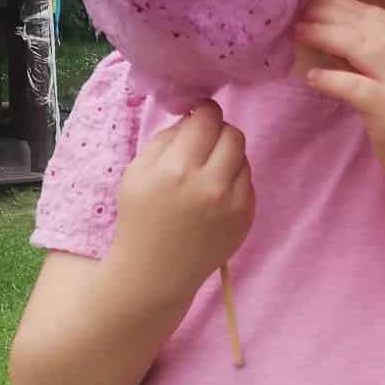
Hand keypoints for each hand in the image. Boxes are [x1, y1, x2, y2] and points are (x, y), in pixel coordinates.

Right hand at [111, 101, 255, 299]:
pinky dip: (233, 180)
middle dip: (219, 131)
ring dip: (227, 156)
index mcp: (178, 169)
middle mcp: (210, 184)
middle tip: (204, 143)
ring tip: (205, 173)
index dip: (204, 112)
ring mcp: (233, 202)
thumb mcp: (137, 171)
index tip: (199, 115)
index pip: (208, 119)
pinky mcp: (246, 217)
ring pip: (243, 157)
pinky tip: (213, 195)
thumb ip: (167, 138)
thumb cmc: (140, 218)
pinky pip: (248, 182)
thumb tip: (195, 118)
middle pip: (233, 134)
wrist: (155, 272)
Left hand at [295, 0, 384, 177]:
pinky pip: (352, 85)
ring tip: (297, 32)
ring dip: (324, 35)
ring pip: (357, 45)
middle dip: (325, 12)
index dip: (338, 2)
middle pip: (360, 23)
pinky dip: (330, 79)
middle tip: (294, 8)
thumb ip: (367, 52)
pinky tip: (310, 77)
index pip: (369, 12)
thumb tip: (326, 32)